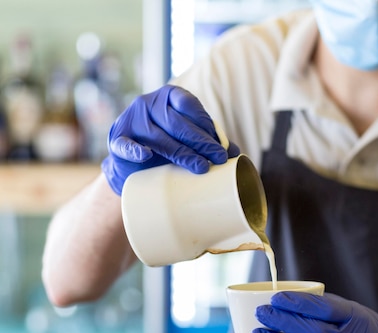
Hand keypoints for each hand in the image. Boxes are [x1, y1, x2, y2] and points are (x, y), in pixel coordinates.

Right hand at [101, 85, 239, 194]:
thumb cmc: (167, 145)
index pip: (189, 104)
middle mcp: (147, 103)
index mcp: (167, 96)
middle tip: (218, 158)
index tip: (220, 144)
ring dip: (182, 153)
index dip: (206, 123)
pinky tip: (147, 156)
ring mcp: (131, 120)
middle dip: (201, 142)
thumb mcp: (187, 138)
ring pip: (159, 137)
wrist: (133, 165)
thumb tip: (235, 153)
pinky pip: (126, 144)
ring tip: (201, 167)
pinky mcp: (117, 138)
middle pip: (177, 123)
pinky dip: (136, 150)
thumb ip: (209, 140)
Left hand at [253, 292, 377, 332]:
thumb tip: (287, 299)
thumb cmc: (363, 329)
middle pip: (313, 332)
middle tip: (262, 313)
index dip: (299, 303)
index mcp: (354, 318)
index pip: (324, 309)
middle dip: (284, 322)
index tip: (277, 297)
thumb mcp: (352, 311)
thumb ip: (324, 307)